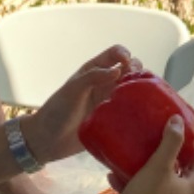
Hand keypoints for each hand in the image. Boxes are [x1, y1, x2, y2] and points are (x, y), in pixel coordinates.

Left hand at [20, 45, 132, 162]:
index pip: (115, 54)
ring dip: (141, 89)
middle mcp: (105, 83)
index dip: (124, 54)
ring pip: (133, 90)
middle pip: (130, 70)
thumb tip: (118, 70)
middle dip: (137, 71)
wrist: (48, 140)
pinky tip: (145, 111)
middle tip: (135, 83)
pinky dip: (140, 108)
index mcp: (95, 70)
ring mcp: (111, 101)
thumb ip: (93, 77)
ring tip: (143, 97)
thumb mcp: (73, 89)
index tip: (126, 64)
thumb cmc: (57, 110)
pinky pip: (131, 110)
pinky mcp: (114, 119)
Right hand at [108, 118, 193, 193]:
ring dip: (152, 163)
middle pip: (184, 166)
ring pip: (162, 177)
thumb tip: (179, 121)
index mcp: (192, 186)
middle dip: (175, 148)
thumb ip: (171, 143)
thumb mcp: (159, 166)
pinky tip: (116, 174)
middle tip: (166, 130)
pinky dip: (134, 179)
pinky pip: (145, 188)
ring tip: (141, 149)